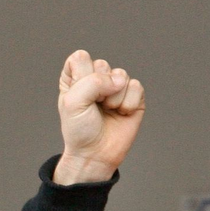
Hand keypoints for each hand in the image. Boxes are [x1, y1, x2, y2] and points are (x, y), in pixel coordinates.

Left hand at [54, 50, 145, 184]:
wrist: (96, 152)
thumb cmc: (80, 129)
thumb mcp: (73, 103)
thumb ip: (92, 83)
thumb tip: (121, 79)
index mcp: (75, 77)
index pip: (80, 57)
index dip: (81, 75)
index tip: (77, 95)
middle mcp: (95, 79)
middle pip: (102, 64)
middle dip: (97, 88)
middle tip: (93, 107)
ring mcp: (115, 86)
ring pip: (121, 75)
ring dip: (113, 98)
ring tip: (107, 111)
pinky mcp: (133, 96)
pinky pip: (136, 87)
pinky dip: (127, 103)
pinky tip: (121, 114)